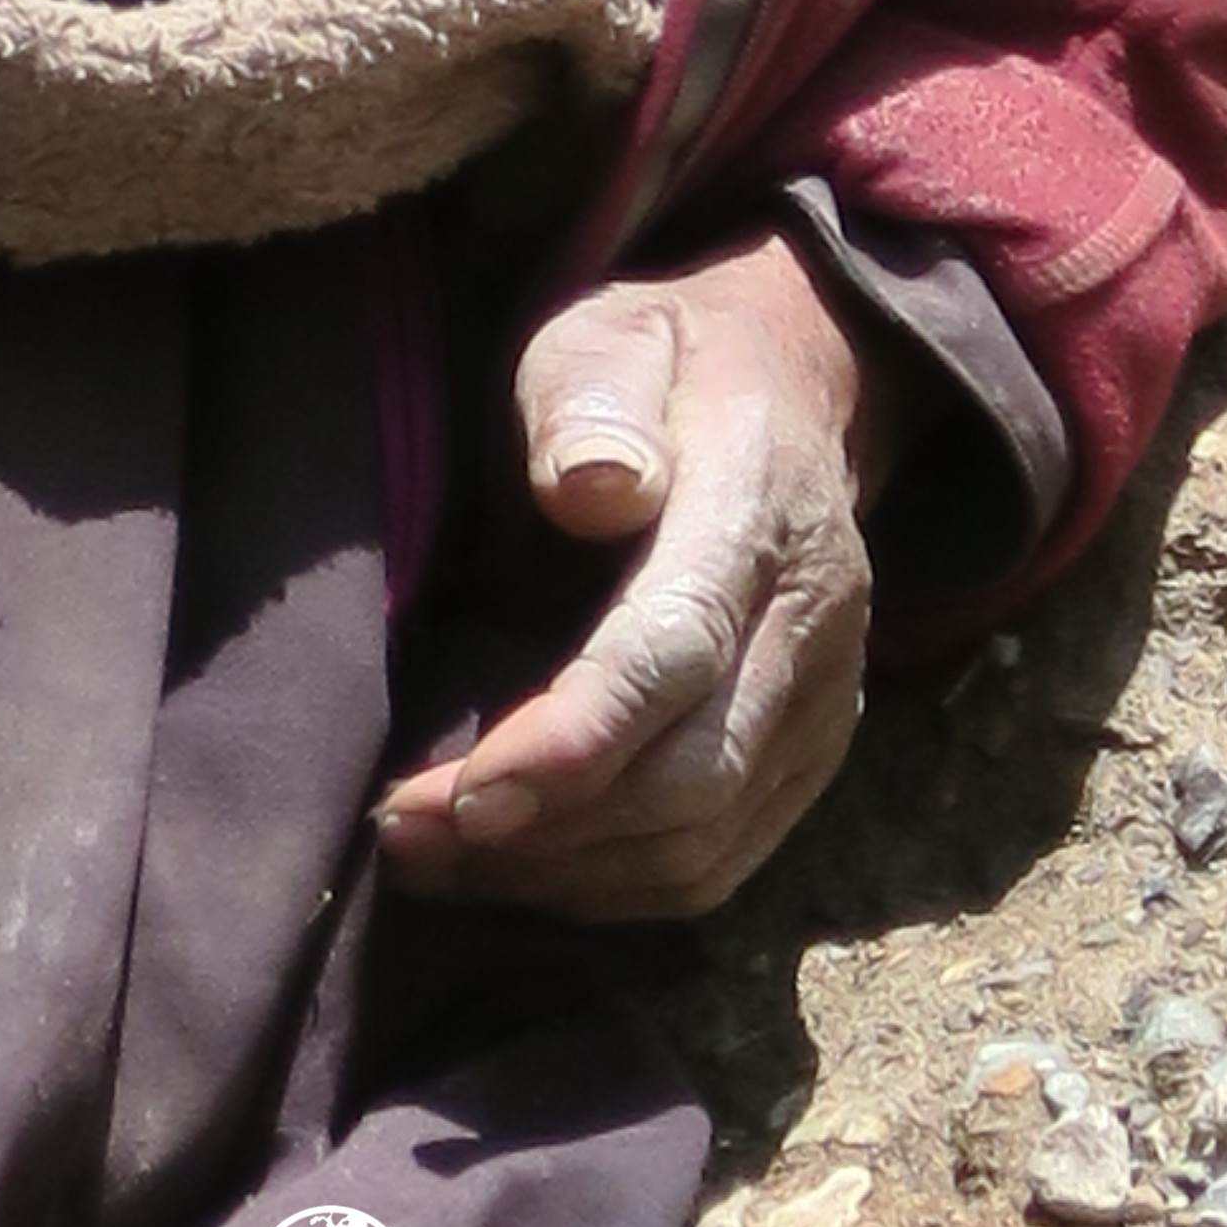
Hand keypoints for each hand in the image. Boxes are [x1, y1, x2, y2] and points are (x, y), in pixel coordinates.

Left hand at [374, 224, 897, 921]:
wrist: (784, 390)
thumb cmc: (659, 365)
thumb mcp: (609, 338)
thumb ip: (590, 404)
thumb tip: (585, 490)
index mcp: (757, 512)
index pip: (675, 654)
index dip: (574, 742)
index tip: (462, 796)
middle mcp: (813, 626)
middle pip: (693, 779)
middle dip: (543, 832)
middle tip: (403, 834)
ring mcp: (824, 703)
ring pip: (706, 845)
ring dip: (565, 876)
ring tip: (436, 860)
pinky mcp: (810, 755)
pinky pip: (722, 862)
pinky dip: (615, 887)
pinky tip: (521, 867)